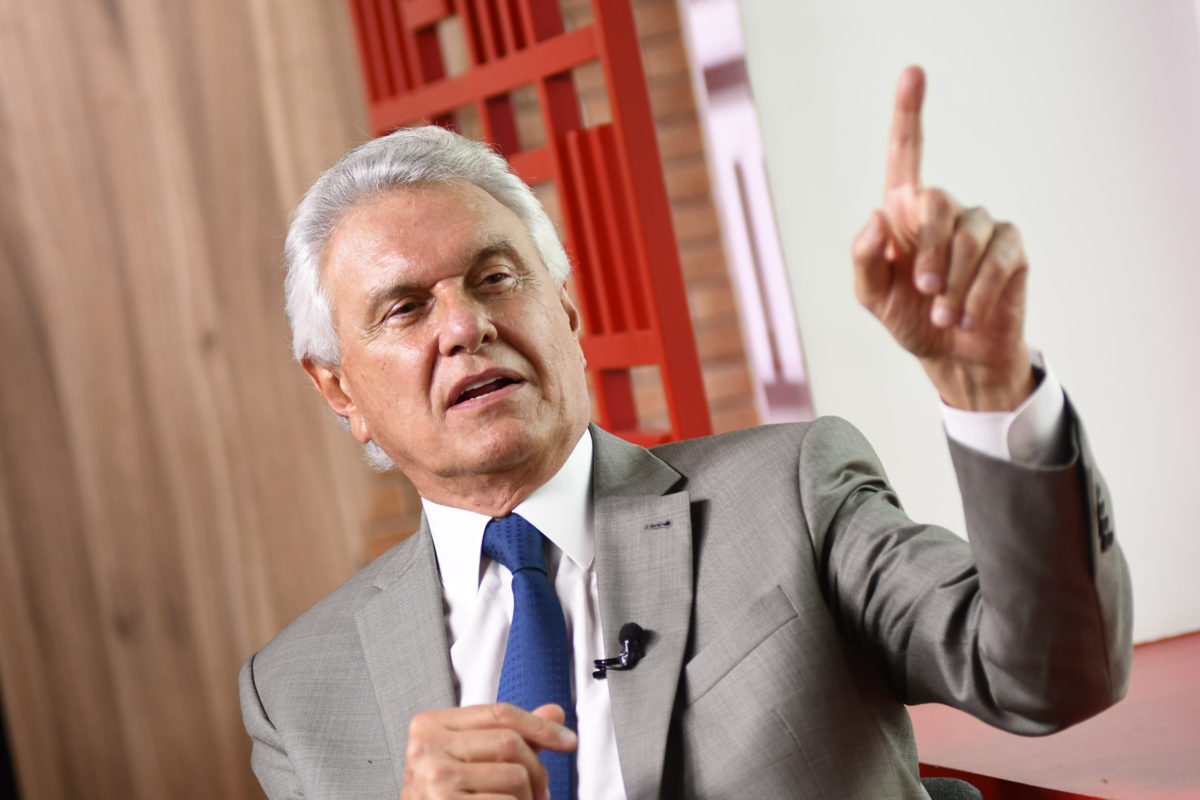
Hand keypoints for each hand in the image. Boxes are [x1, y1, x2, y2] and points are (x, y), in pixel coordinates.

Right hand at [401, 703, 576, 798]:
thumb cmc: (447, 797)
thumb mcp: (472, 759)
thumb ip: (511, 735)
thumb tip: (554, 711)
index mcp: (430, 725)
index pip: (500, 712)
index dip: (541, 725)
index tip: (567, 740)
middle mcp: (426, 748)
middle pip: (510, 741)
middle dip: (537, 770)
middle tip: (540, 792)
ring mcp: (435, 778)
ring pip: (515, 775)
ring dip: (529, 798)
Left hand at [852, 66, 1035, 410]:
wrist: (953, 358)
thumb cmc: (910, 320)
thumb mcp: (873, 296)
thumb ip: (865, 258)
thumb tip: (877, 215)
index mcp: (904, 215)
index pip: (906, 156)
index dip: (908, 114)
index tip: (913, 72)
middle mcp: (944, 211)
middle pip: (934, 201)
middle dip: (926, 250)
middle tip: (924, 289)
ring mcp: (981, 226)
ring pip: (966, 235)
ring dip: (951, 281)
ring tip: (945, 314)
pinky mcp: (1011, 249)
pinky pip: (996, 259)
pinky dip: (976, 292)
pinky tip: (966, 317)